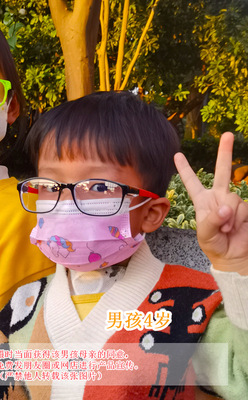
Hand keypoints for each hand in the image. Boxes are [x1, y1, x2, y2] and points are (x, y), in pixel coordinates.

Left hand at [174, 132, 247, 273]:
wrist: (233, 255)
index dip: (184, 169)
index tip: (176, 154)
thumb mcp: (205, 234)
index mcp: (202, 201)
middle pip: (221, 172)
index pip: (191, 182)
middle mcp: (217, 197)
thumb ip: (212, 220)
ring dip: (229, 217)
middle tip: (228, 134)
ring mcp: (232, 202)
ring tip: (226, 229)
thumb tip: (225, 207)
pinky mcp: (245, 209)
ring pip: (233, 199)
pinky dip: (238, 220)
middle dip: (225, 153)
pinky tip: (236, 228)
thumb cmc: (214, 245)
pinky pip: (243, 208)